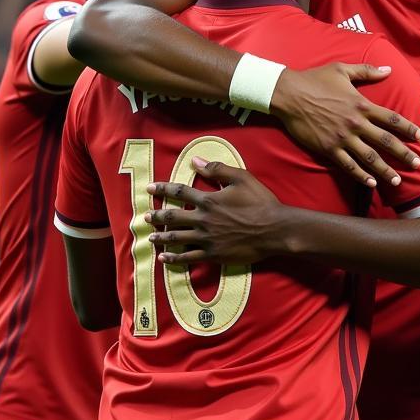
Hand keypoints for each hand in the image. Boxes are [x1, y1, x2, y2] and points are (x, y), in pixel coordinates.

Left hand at [145, 159, 286, 265]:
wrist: (275, 229)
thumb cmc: (261, 202)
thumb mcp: (242, 178)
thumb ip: (217, 169)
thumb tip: (195, 160)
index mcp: (208, 200)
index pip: (179, 192)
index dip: (163, 189)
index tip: (149, 188)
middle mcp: (203, 219)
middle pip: (173, 217)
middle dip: (156, 216)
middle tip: (144, 217)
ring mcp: (207, 239)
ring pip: (177, 238)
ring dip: (161, 237)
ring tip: (150, 237)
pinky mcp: (214, 254)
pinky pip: (189, 257)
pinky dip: (174, 258)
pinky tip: (164, 258)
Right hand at [270, 63, 419, 188]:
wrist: (289, 94)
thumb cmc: (315, 80)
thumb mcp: (342, 70)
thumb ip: (367, 71)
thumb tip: (388, 69)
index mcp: (361, 104)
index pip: (391, 118)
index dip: (408, 128)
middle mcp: (356, 123)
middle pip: (386, 141)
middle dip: (404, 154)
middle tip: (418, 164)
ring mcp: (342, 138)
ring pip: (369, 158)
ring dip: (385, 170)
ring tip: (398, 180)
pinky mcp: (328, 148)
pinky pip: (348, 165)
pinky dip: (361, 176)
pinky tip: (371, 183)